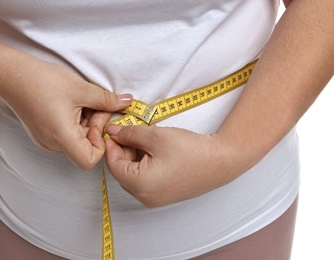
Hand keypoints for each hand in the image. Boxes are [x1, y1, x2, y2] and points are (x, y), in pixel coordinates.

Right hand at [0, 58, 132, 169]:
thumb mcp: (81, 89)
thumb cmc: (43, 81)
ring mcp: (47, 140)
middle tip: (97, 104)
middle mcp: (53, 144)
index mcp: (61, 136)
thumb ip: (107, 99)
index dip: (100, 144)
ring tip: (83, 101)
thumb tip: (128, 102)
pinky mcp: (45, 134)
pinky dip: (77, 121)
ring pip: (78, 139)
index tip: (100, 121)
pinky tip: (74, 104)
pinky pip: (68, 134)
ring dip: (88, 122)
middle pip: (85, 147)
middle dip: (96, 125)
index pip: (89, 160)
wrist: (11, 75)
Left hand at [104, 124, 242, 207]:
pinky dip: (145, 163)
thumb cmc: (191, 150)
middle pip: (123, 171)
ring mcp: (156, 199)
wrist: (222, 161)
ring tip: (146, 137)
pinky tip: (155, 148)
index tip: (114, 129)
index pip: (113, 164)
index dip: (111, 145)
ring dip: (135, 155)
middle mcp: (145, 197)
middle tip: (131, 131)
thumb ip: (129, 133)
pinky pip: (146, 179)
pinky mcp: (165, 195)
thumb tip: (112, 131)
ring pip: (134, 174)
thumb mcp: (155, 136)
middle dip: (124, 149)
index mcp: (140, 185)